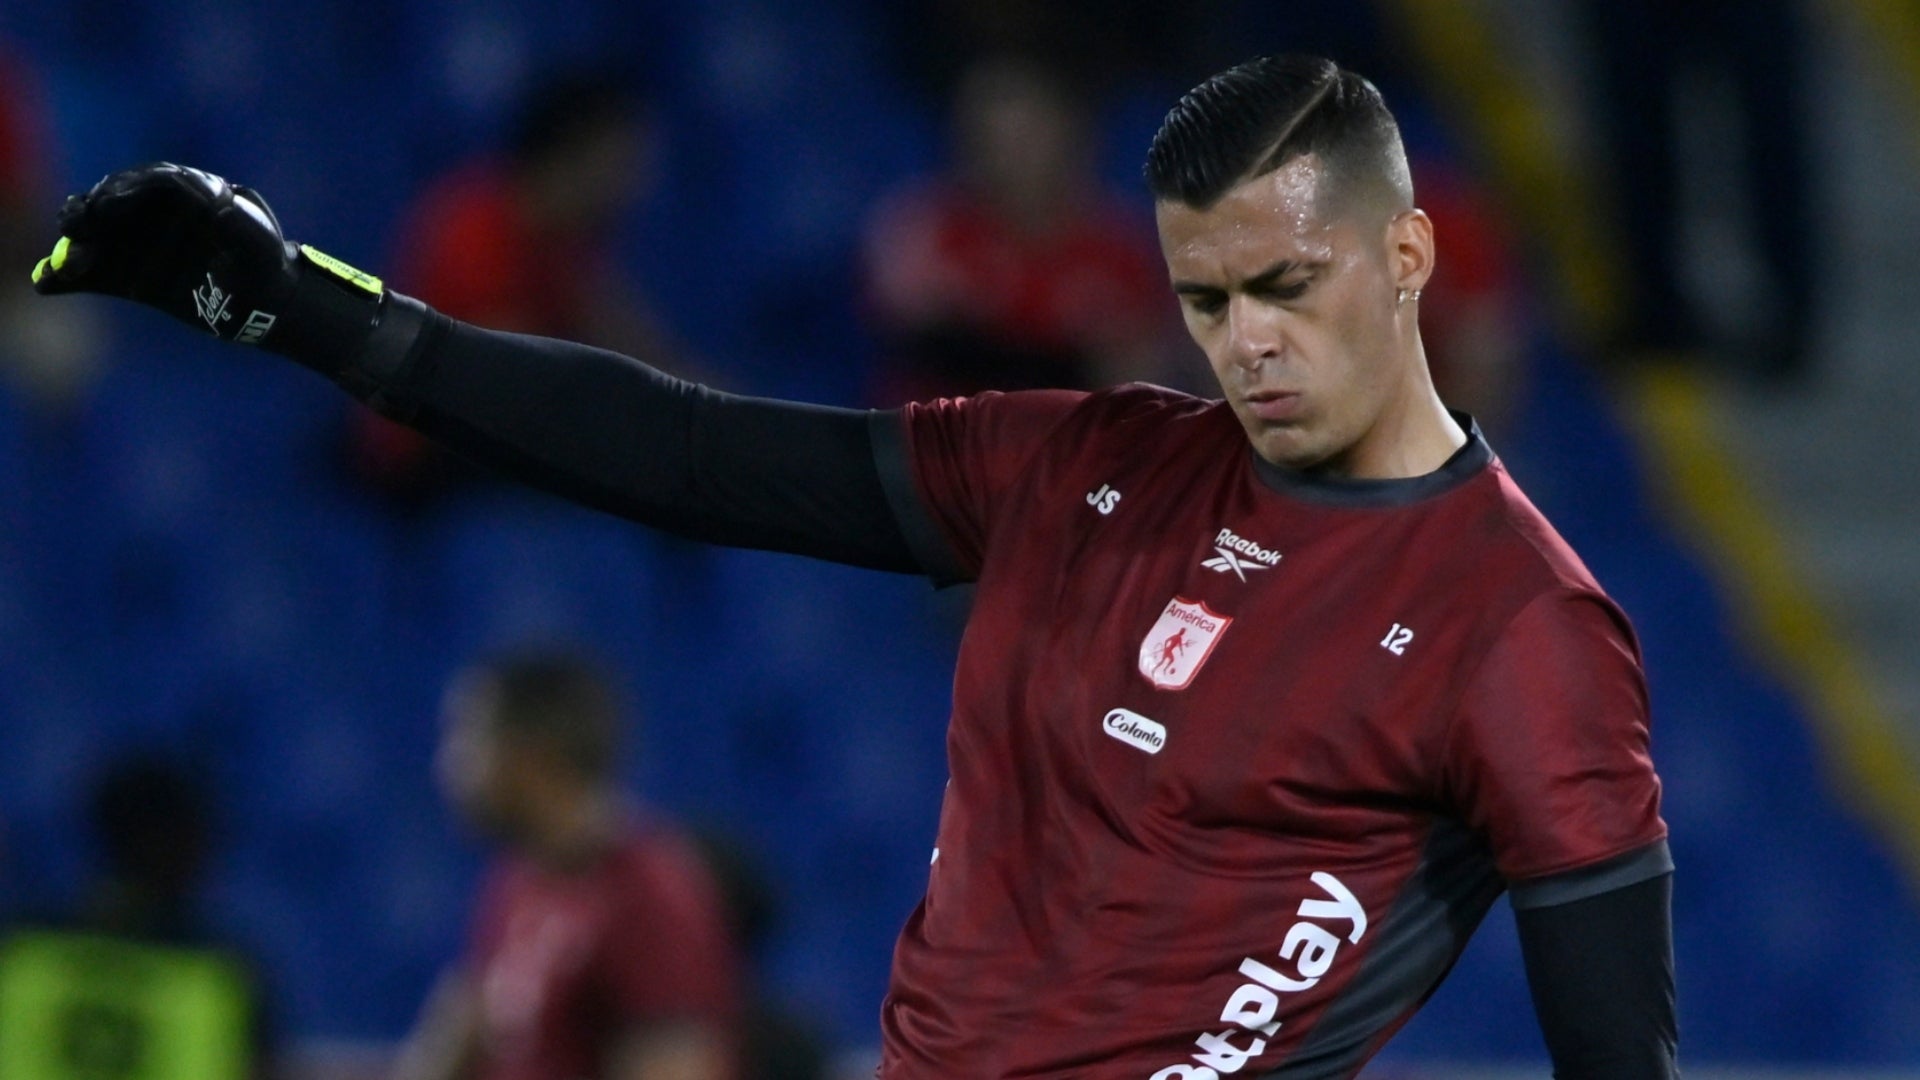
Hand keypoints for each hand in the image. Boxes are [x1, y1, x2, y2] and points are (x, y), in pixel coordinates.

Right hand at [31, 162, 304, 345]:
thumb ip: (238, 219)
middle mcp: (154, 212)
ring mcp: (138, 242)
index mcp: (184, 192)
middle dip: (91, 217)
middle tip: (77, 230)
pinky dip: (71, 278)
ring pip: (97, 238)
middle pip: (111, 206)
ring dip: (75, 247)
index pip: (147, 182)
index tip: (108, 204)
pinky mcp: (130, 275)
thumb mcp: (260, 239)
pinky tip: (49, 284)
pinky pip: (96, 273)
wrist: (263, 301)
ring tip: (67, 264)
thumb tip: (215, 198)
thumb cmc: (264, 262)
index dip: (124, 190)